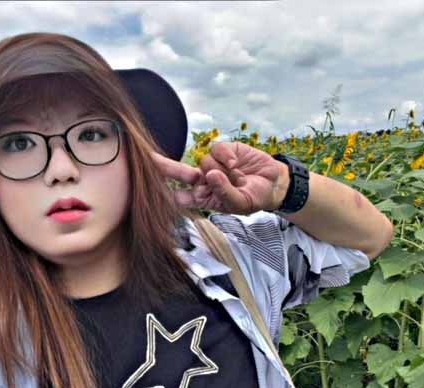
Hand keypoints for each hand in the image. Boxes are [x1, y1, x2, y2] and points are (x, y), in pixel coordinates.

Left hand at [151, 141, 289, 214]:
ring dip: (222, 170)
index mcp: (204, 199)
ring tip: (238, 178)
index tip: (148, 190)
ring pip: (204, 161)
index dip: (165, 193)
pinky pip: (216, 149)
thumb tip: (210, 175)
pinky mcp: (223, 150)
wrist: (275, 183)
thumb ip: (225, 192)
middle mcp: (204, 181)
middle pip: (179, 173)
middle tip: (149, 160)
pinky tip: (237, 164)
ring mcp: (212, 165)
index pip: (180, 196)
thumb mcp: (241, 203)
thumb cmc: (256, 198)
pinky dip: (227, 157)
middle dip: (164, 166)